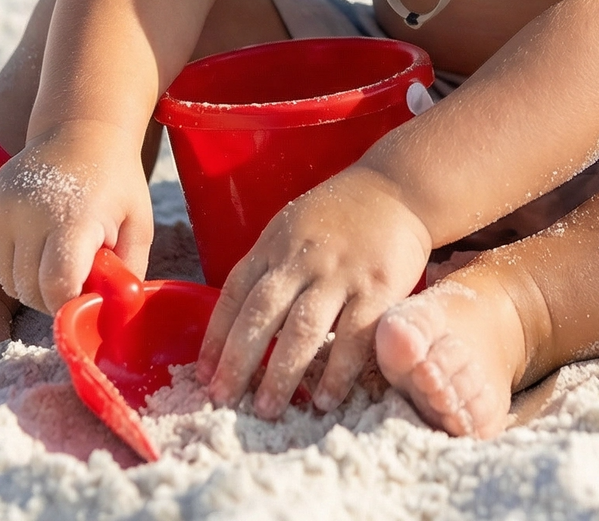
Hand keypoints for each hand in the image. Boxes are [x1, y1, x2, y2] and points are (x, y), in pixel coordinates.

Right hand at [0, 119, 151, 312]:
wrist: (81, 130)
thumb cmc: (115, 181)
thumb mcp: (139, 224)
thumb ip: (129, 271)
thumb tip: (114, 312)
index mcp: (74, 218)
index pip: (57, 287)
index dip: (69, 302)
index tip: (83, 293)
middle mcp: (31, 212)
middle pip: (29, 290)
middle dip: (53, 294)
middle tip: (75, 271)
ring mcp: (4, 208)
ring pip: (7, 280)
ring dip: (30, 281)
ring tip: (56, 254)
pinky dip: (12, 264)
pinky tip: (36, 243)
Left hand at [196, 166, 431, 416]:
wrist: (395, 189)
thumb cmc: (337, 216)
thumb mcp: (291, 227)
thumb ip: (268, 268)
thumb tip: (235, 324)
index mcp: (275, 244)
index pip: (236, 292)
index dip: (215, 335)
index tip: (203, 374)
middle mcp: (302, 258)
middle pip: (262, 313)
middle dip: (238, 360)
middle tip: (223, 399)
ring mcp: (340, 272)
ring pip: (303, 329)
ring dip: (282, 373)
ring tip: (267, 408)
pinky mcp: (378, 286)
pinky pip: (354, 336)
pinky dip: (337, 371)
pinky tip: (325, 398)